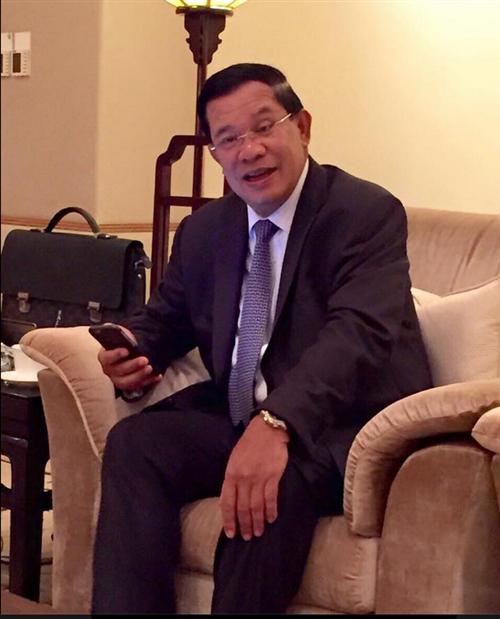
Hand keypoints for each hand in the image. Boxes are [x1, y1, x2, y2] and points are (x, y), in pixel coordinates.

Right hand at [97, 327, 161, 391]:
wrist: (128, 350)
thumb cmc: (124, 343)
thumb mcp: (122, 336)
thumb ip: (122, 335)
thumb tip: (127, 336)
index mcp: (105, 357)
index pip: (107, 357)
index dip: (116, 354)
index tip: (126, 350)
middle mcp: (109, 370)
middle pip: (119, 370)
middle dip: (133, 365)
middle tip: (144, 360)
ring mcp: (118, 379)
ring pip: (127, 382)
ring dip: (139, 375)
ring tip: (150, 368)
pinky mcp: (129, 384)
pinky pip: (138, 385)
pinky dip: (149, 381)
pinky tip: (157, 375)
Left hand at [220, 415, 288, 540]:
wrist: (267, 430)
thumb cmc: (249, 444)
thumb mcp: (234, 459)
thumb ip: (232, 478)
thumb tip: (232, 499)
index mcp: (230, 474)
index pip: (227, 502)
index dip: (228, 519)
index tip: (231, 533)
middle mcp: (243, 478)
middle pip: (242, 508)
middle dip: (244, 524)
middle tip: (247, 537)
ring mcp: (258, 478)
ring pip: (256, 506)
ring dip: (257, 522)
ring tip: (258, 532)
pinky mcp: (272, 477)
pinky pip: (270, 499)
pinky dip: (270, 511)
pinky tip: (271, 519)